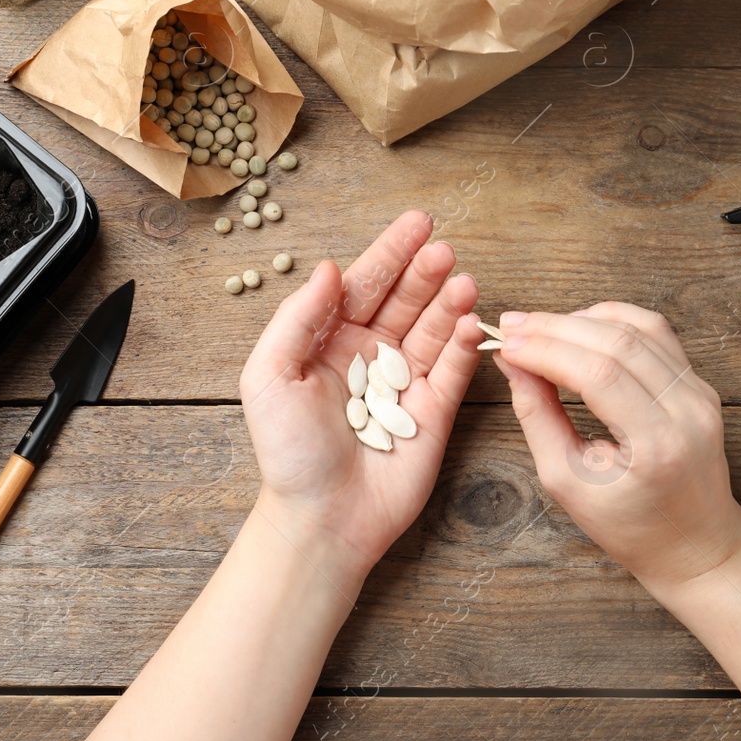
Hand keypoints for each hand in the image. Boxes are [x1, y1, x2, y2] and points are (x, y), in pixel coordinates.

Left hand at [240, 211, 481, 575]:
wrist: (320, 517)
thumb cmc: (288, 453)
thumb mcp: (269, 375)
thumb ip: (298, 318)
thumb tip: (329, 268)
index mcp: (329, 340)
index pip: (365, 285)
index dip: (390, 253)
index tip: (418, 223)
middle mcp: (370, 355)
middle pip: (405, 300)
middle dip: (425, 272)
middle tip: (443, 250)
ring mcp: (405, 382)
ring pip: (433, 329)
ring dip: (449, 302)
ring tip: (462, 280)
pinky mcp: (435, 412)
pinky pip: (453, 370)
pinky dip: (465, 344)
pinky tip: (470, 320)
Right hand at [493, 302, 740, 590]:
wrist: (694, 545)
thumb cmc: (629, 525)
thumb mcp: (567, 482)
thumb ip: (538, 417)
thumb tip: (513, 363)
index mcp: (657, 445)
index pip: (597, 374)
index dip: (546, 350)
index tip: (506, 342)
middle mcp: (687, 411)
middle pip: (617, 342)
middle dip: (555, 327)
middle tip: (511, 326)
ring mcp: (700, 394)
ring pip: (639, 327)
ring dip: (581, 318)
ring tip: (539, 326)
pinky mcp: (700, 385)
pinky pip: (656, 333)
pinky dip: (614, 320)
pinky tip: (580, 325)